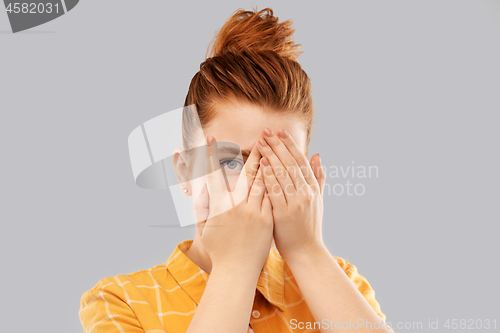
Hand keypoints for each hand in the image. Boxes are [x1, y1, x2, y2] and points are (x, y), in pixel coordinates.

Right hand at [195, 136, 273, 273]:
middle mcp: (235, 206)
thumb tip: (200, 188)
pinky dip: (273, 182)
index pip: (213, 174)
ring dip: (264, 163)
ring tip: (269, 149)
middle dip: (250, 153)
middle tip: (256, 138)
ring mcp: (253, 212)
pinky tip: (278, 170)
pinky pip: (271, 196)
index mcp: (217, 206)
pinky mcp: (267, 220)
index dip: (211, 154)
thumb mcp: (204, 228)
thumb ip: (202, 207)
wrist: (236, 272)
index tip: (209, 139)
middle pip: (243, 173)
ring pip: (259, 182)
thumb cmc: (218, 251)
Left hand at [256, 128, 325, 262]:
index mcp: (312, 189)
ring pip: (283, 174)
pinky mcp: (284, 214)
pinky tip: (261, 164)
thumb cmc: (308, 226)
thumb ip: (317, 177)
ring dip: (271, 156)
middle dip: (278, 145)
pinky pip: (275, 191)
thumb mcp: (318, 200)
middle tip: (266, 131)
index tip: (280, 131)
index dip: (290, 145)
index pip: (300, 161)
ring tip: (261, 142)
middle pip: (291, 164)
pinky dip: (268, 176)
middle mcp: (306, 193)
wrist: (306, 252)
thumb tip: (317, 155)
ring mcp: (296, 203)